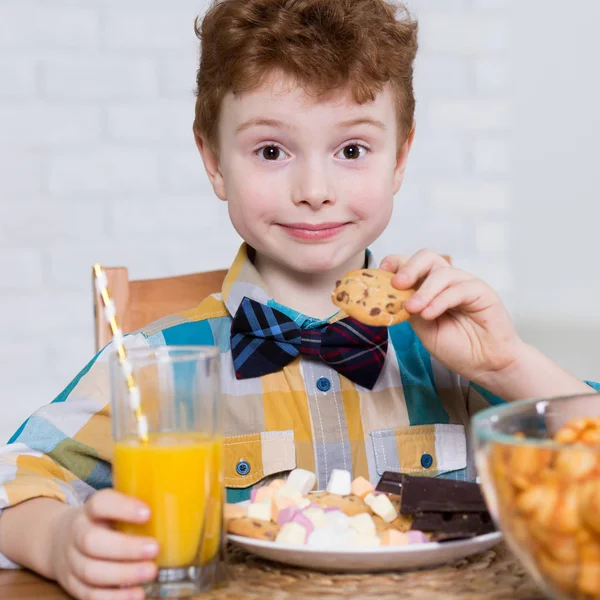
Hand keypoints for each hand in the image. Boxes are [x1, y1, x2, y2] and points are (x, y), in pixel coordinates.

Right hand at [49, 489, 158, 599]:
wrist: (61, 540)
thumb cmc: (103, 522)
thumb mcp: (114, 508)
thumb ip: (139, 506)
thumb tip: (183, 506)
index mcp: (91, 510)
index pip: (100, 503)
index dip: (122, 507)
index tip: (148, 513)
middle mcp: (77, 534)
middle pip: (92, 541)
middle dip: (125, 547)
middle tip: (155, 549)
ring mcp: (72, 561)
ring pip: (91, 570)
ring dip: (124, 574)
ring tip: (151, 572)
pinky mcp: (73, 585)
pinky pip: (90, 595)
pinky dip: (114, 597)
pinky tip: (137, 594)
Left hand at [380, 249, 522, 383]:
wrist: (485, 364)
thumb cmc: (456, 347)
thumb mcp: (423, 329)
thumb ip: (409, 309)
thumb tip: (388, 296)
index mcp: (430, 286)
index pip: (412, 265)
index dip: (396, 263)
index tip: (381, 272)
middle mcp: (447, 281)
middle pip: (427, 257)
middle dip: (409, 267)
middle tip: (397, 284)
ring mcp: (465, 283)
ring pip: (442, 272)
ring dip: (424, 290)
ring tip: (413, 308)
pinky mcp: (481, 291)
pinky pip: (458, 289)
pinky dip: (440, 300)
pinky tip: (429, 314)